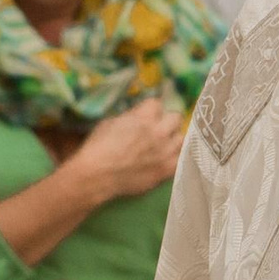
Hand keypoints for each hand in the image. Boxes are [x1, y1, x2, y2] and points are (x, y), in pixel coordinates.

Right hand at [69, 101, 184, 200]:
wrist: (96, 176)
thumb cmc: (98, 147)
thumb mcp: (111, 122)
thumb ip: (131, 117)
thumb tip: (139, 117)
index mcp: (144, 117)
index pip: (157, 103)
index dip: (150, 110)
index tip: (147, 115)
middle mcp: (159, 131)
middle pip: (176, 118)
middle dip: (167, 121)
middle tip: (159, 129)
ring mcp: (166, 151)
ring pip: (182, 139)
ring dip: (173, 140)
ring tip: (164, 146)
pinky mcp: (168, 169)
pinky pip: (182, 159)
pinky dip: (176, 158)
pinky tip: (168, 159)